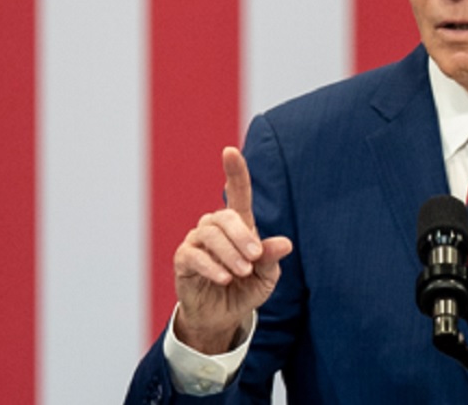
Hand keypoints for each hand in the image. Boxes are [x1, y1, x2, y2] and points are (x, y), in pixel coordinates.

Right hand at [172, 147, 293, 353]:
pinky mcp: (183, 260)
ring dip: (229, 253)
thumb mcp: (266, 276)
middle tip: (255, 258)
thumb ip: (271, 258)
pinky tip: (224, 278)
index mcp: (239, 225)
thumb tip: (285, 243)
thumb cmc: (246, 288)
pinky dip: (211, 266)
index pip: (237, 192)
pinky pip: (193, 255)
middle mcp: (215, 227)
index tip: (229, 150)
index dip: (234, 171)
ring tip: (242, 272)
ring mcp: (197, 242)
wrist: (223, 316)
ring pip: (209, 233)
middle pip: (225, 216)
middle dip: (242, 235)